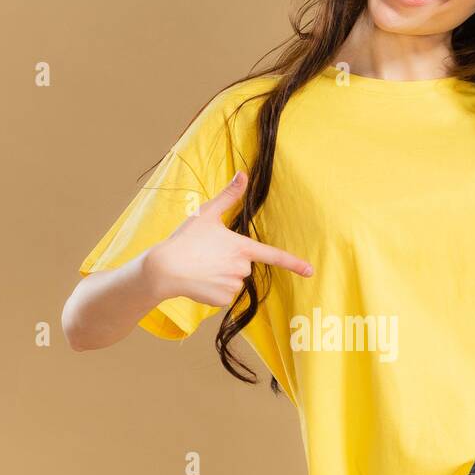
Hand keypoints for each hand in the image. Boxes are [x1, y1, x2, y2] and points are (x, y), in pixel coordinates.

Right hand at [143, 170, 313, 306]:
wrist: (164, 269)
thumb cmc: (186, 239)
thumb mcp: (207, 214)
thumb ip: (228, 196)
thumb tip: (243, 174)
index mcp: (242, 247)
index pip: (274, 255)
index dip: (294, 263)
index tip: (310, 271)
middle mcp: (242, 268)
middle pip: (243, 266)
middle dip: (229, 261)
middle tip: (206, 255)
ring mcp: (233, 286)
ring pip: (233, 280)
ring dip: (220, 275)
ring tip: (200, 267)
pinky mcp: (222, 300)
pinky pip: (223, 294)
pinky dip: (213, 289)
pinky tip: (199, 281)